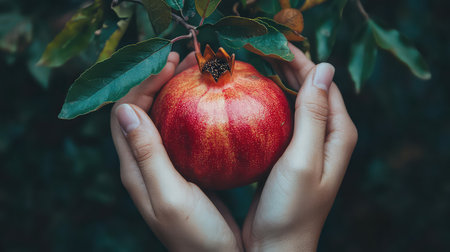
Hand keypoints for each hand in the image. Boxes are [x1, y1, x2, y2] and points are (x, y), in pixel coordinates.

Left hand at [110, 52, 242, 251]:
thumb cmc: (196, 234)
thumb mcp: (169, 196)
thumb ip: (147, 155)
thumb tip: (125, 110)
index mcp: (133, 168)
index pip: (124, 112)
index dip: (141, 82)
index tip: (169, 64)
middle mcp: (143, 162)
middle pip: (139, 109)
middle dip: (156, 79)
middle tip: (184, 60)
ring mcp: (163, 165)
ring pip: (160, 117)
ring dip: (172, 91)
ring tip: (195, 71)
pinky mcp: (182, 168)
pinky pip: (179, 130)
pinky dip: (189, 109)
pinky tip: (208, 102)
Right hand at [242, 44, 357, 250]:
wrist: (277, 246)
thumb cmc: (291, 209)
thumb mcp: (303, 159)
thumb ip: (314, 115)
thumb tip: (323, 69)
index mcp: (337, 133)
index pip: (323, 83)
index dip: (300, 60)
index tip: (272, 44)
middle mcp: (327, 136)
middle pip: (310, 89)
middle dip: (287, 67)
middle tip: (257, 50)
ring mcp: (308, 145)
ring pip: (296, 102)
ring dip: (278, 83)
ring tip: (253, 65)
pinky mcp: (290, 154)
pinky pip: (283, 120)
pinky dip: (269, 104)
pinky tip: (252, 98)